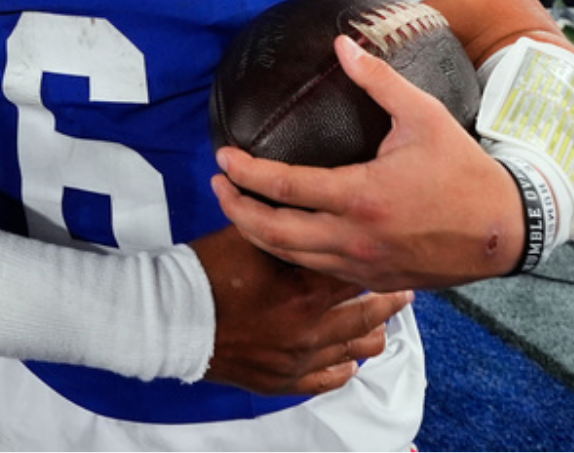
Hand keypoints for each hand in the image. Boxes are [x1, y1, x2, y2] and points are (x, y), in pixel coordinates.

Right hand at [191, 225, 409, 396]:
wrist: (170, 320)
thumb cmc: (205, 275)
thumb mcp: (246, 237)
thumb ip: (279, 220)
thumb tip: (299, 192)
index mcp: (304, 290)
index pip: (357, 271)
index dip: (377, 259)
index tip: (390, 248)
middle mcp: (310, 329)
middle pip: (368, 312)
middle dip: (388, 298)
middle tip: (403, 287)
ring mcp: (299, 359)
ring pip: (356, 348)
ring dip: (373, 331)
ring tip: (383, 319)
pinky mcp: (284, 381)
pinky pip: (330, 378)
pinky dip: (345, 364)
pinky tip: (351, 354)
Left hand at [212, 37, 523, 290]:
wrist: (504, 230)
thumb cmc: (464, 170)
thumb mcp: (423, 115)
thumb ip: (378, 80)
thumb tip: (342, 44)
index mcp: (362, 196)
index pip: (285, 187)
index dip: (246, 173)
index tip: (223, 158)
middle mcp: (356, 237)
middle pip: (274, 232)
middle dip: (237, 210)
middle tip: (218, 187)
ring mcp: (364, 264)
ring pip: (292, 258)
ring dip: (257, 235)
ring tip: (239, 209)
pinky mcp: (375, 278)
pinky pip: (318, 272)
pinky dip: (291, 255)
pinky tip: (281, 236)